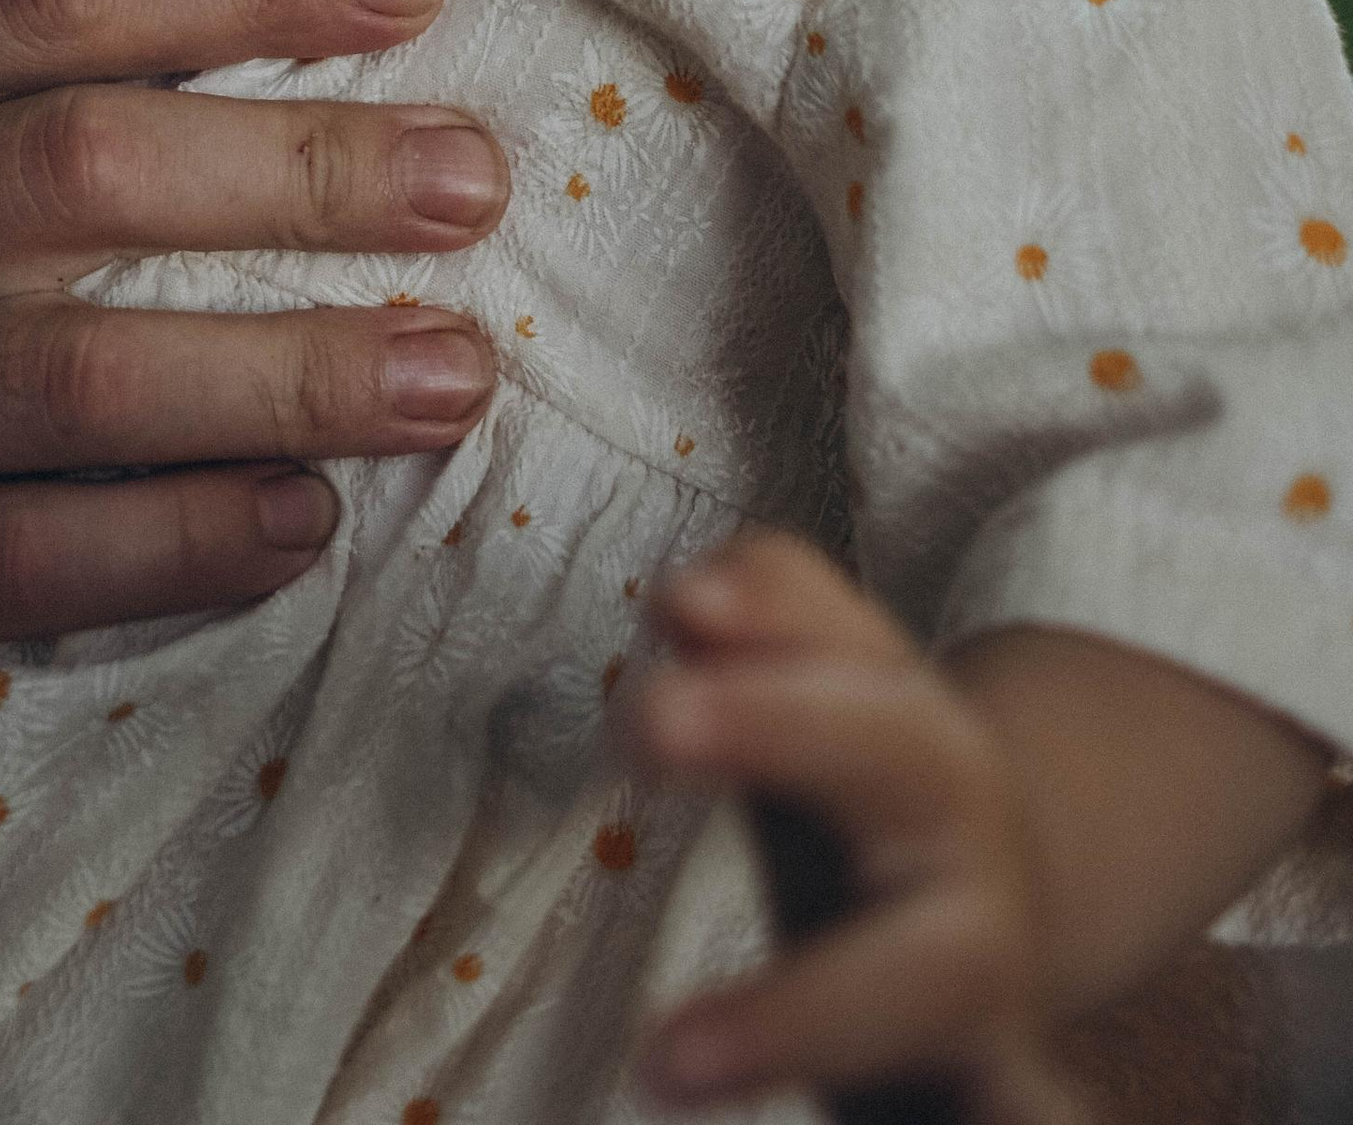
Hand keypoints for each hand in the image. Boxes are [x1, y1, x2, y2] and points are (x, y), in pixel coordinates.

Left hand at [632, 531, 1078, 1123]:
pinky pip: (1016, 1105)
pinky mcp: (991, 1086)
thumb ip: (772, 623)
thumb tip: (692, 598)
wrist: (1006, 939)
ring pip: (929, 973)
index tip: (678, 602)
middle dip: (778, 725)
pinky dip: (1022, 1124)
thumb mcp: (832, 703)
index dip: (772, 617)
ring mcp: (988, 973)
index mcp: (922, 738)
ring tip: (671, 1060)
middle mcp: (969, 837)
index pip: (846, 652)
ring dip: (802, 1012)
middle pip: (899, 758)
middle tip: (646, 719)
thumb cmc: (875, 812)